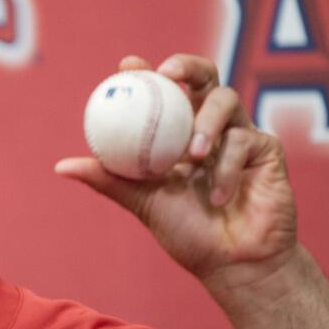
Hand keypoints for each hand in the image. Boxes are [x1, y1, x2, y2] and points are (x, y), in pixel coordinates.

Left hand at [56, 54, 298, 291]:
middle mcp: (210, 127)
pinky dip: (226, 170)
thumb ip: (109, 179)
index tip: (126, 65)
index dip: (147, 71)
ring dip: (206, 123)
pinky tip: (218, 197)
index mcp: (180, 133)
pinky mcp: (266, 150)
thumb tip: (61, 166)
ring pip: (227, 101)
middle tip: (167, 75)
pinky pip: (244, 142)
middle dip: (186, 66)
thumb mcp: (143, 202)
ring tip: (193, 155)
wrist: (233, 264)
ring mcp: (241, 135)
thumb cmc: (189, 233)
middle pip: (205, 76)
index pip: (166, 91)